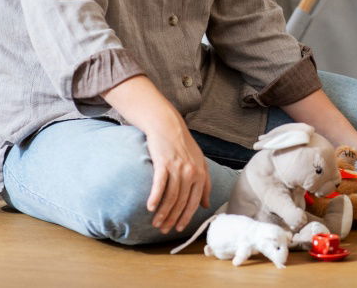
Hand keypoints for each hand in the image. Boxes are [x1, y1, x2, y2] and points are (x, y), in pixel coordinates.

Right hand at [142, 117, 211, 233]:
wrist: (168, 126)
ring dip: (163, 212)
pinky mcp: (164, 163)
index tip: (179, 228)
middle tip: (164, 230)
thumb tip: (206, 205)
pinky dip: (155, 197)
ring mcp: (178, 168)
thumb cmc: (184, 145)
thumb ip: (205, 184)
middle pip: (182, 202)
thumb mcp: (200, 163)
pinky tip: (150, 208)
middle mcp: (191, 172)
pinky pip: (160, 184)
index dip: (187, 217)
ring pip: (171, 196)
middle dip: (173, 218)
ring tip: (156, 223)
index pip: (194, 201)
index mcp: (201, 174)